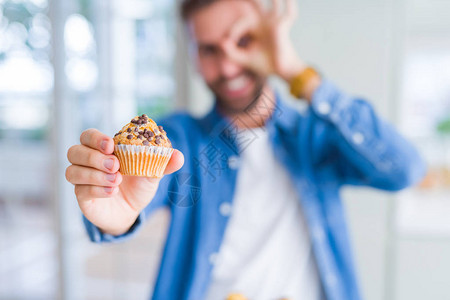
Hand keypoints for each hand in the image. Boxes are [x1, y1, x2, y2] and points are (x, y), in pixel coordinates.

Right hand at [66, 129, 183, 235]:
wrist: (132, 211)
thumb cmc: (138, 185)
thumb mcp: (153, 172)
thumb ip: (164, 162)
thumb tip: (179, 156)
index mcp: (103, 150)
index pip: (88, 136)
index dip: (96, 138)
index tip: (111, 145)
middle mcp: (88, 162)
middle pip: (74, 151)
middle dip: (94, 156)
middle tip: (115, 164)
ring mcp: (82, 180)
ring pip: (72, 171)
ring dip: (95, 174)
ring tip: (117, 180)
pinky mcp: (82, 197)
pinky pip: (80, 190)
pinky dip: (97, 189)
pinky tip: (112, 192)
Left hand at [222, 0, 305, 82]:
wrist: (280, 71)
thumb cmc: (265, 64)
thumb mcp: (243, 59)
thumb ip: (231, 52)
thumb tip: (221, 41)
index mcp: (256, 28)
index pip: (243, 21)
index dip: (235, 30)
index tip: (229, 42)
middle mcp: (265, 22)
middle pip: (257, 4)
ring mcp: (274, 23)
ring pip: (274, 3)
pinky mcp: (282, 26)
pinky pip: (289, 13)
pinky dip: (289, 3)